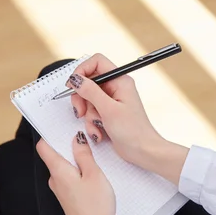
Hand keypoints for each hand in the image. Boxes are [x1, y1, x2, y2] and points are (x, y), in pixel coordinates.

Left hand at [36, 134, 115, 214]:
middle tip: (84, 135)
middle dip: (67, 145)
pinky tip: (93, 172)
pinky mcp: (68, 198)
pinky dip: (78, 171)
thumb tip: (76, 139)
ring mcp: (60, 190)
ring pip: (64, 167)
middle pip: (55, 155)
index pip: (44, 147)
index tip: (62, 125)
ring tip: (93, 152)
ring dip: (75, 159)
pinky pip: (69, 178)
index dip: (51, 134)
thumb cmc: (96, 205)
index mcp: (58, 171)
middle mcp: (55, 180)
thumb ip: (84, 155)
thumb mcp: (94, 174)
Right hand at [66, 54, 188, 183]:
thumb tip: (75, 78)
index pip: (96, 62)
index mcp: (120, 81)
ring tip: (97, 126)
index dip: (81, 71)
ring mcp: (112, 100)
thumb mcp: (108, 110)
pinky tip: (100, 133)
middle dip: (82, 99)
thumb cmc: (133, 131)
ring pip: (88, 100)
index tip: (72, 85)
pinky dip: (92, 123)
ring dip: (88, 115)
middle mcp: (116, 87)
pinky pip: (92, 112)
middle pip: (88, 82)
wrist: (143, 152)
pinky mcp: (108, 113)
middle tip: (81, 111)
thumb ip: (90, 92)